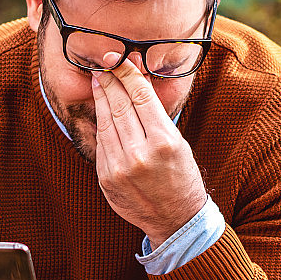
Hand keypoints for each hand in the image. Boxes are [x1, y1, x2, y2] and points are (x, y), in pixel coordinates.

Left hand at [91, 56, 207, 246]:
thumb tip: (137, 85)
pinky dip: (99, 123)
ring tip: (99, 81)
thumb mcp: (178, 143)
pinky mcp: (106, 178)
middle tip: (104, 64)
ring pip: (106, 122)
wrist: (175, 220)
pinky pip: (101, 143)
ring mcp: (120, 167)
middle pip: (120, 106)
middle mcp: (140, 154)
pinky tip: (99, 110)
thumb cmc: (181, 178)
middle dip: (111, 81)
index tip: (120, 59)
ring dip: (101, 98)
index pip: (141, 97)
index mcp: (164, 142)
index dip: (128, 74)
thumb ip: (156, 117)